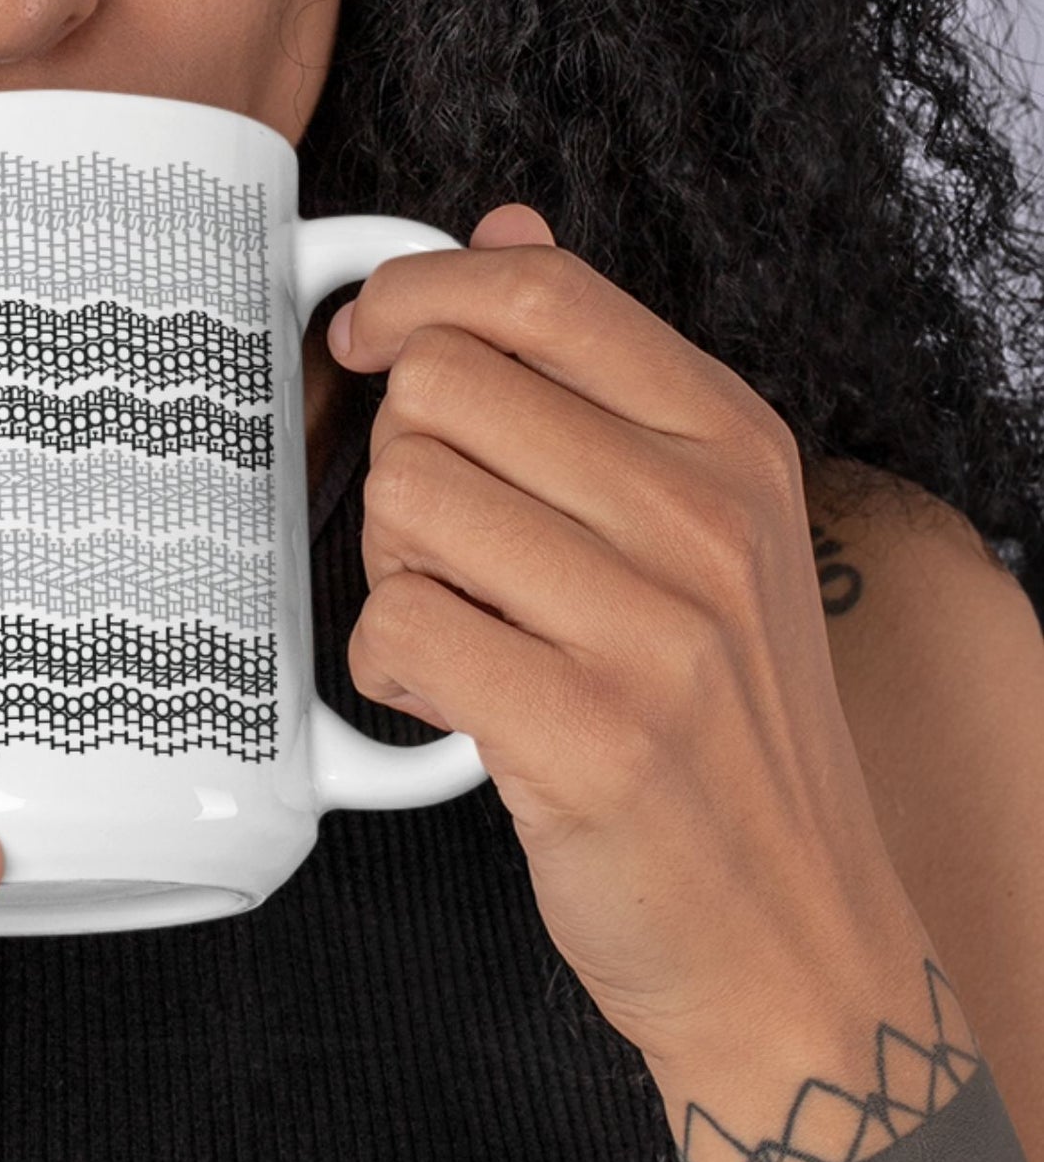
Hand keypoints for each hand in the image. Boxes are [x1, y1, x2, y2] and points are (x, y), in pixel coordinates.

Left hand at [328, 204, 912, 1069]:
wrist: (793, 937)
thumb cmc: (719, 730)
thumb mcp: (701, 529)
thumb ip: (597, 373)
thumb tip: (506, 224)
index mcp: (731, 444)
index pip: (541, 296)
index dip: (419, 294)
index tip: (370, 335)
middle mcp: (705, 519)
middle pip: (441, 392)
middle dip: (401, 462)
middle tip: (447, 545)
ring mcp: (656, 629)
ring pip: (403, 500)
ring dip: (392, 567)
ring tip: (466, 626)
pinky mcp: (589, 736)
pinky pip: (395, 627)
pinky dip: (388, 667)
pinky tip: (447, 696)